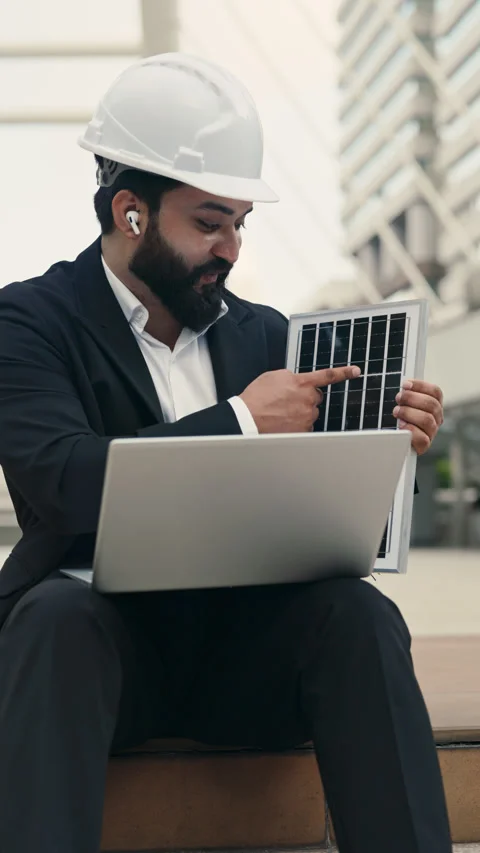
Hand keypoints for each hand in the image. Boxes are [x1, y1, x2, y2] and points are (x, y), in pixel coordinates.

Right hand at [240, 365, 360, 433]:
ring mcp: (307, 417)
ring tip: (280, 413)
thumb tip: (296, 381)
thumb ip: (291, 376)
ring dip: (300, 412)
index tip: (355, 372)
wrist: (248, 419)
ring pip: (310, 413)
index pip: (328, 376)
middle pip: (315, 397)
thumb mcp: (273, 376)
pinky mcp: (303, 431)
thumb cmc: (256, 398)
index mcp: (302, 383)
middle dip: (306, 398)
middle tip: (287, 401)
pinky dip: (295, 425)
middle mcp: (308, 400)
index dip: (344, 373)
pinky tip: (282, 423)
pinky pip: (304, 426)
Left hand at [393, 379, 443, 454]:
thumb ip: (406, 394)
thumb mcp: (402, 404)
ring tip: (396, 412)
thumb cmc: (397, 419)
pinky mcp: (424, 446)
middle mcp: (436, 418)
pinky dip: (411, 430)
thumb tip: (403, 384)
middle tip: (398, 398)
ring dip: (409, 413)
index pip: (435, 392)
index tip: (405, 384)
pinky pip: (422, 438)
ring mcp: (431, 432)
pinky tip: (401, 426)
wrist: (391, 441)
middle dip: (412, 398)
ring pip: (427, 420)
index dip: (421, 386)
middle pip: (432, 404)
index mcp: (434, 405)